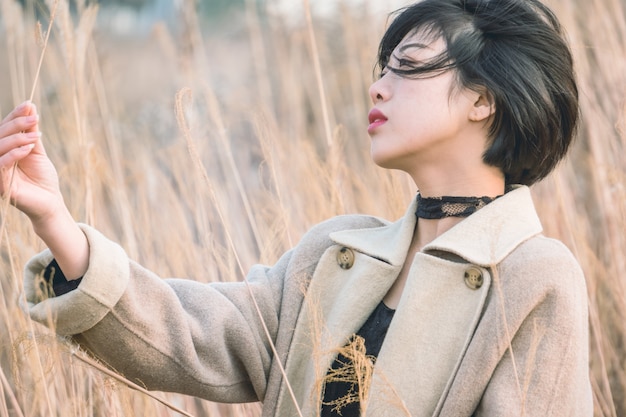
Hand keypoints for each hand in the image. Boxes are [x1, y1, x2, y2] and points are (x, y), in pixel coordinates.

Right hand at [0, 101, 62, 222]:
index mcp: (3, 151)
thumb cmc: (43, 178)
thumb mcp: (37, 152)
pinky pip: (1, 166)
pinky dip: (14, 155)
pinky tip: (28, 149)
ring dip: (16, 139)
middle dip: (16, 124)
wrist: (50, 202)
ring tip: (35, 136)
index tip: (29, 105)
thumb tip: (30, 109)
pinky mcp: (1, 185)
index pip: (4, 129)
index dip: (14, 116)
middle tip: (34, 118)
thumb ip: (31, 133)